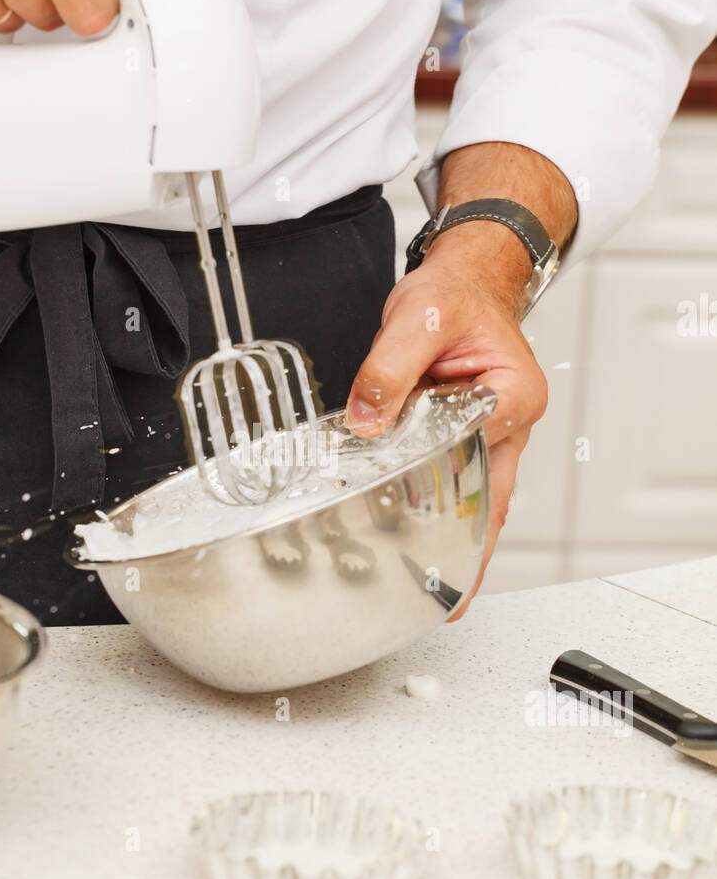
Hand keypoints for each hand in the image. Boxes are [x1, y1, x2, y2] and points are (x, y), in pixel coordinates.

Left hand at [345, 225, 547, 618]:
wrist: (463, 277)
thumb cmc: (456, 293)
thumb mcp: (418, 318)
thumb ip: (390, 367)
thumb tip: (366, 419)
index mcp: (512, 397)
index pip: (481, 458)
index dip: (455, 501)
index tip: (437, 545)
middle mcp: (508, 422)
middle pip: (490, 498)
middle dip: (472, 553)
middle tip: (449, 600)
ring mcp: (489, 433)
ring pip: (473, 496)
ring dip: (455, 540)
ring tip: (432, 588)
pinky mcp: (463, 434)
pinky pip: (452, 478)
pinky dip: (435, 509)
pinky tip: (414, 539)